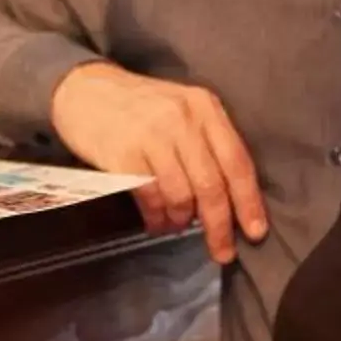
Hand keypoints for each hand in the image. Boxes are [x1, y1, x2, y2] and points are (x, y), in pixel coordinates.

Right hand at [48, 61, 265, 263]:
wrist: (84, 89)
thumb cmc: (139, 106)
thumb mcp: (182, 110)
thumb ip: (206, 143)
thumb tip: (229, 200)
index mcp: (205, 108)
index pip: (237, 161)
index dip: (249, 202)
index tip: (256, 233)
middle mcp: (182, 119)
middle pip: (212, 185)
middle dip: (220, 225)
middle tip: (222, 251)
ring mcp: (151, 135)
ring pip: (182, 195)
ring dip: (182, 220)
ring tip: (176, 225)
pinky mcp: (123, 154)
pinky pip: (150, 198)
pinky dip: (156, 217)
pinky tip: (155, 221)